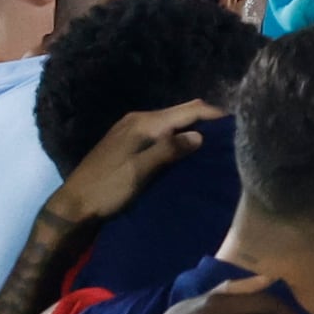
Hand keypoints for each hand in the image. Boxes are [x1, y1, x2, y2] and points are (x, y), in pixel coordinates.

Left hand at [50, 97, 221, 228]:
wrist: (75, 203)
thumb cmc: (108, 188)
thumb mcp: (140, 171)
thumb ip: (169, 150)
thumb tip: (200, 135)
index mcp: (143, 123)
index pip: (187, 110)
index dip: (214, 114)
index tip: (238, 122)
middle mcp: (138, 119)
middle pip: (180, 111)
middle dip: (206, 119)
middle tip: (232, 133)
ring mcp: (131, 129)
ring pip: (172, 121)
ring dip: (193, 128)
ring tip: (216, 141)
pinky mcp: (129, 140)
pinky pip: (162, 130)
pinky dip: (178, 135)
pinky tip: (188, 148)